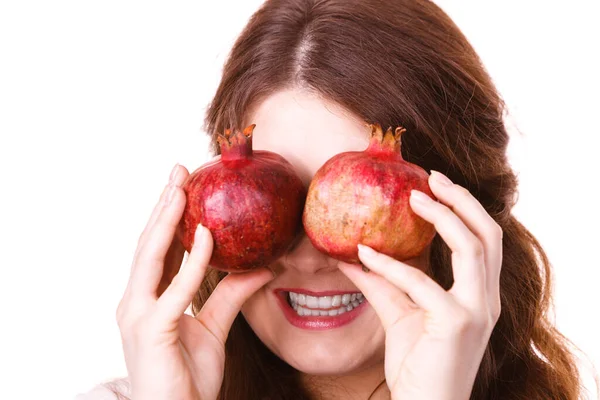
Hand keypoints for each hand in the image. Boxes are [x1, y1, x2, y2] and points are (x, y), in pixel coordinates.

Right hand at [116, 164, 274, 399]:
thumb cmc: (188, 377)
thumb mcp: (215, 328)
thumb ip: (233, 295)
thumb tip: (264, 267)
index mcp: (148, 299)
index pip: (159, 249)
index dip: (169, 215)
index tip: (183, 185)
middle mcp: (136, 301)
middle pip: (149, 243)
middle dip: (163, 204)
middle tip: (179, 170)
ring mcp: (138, 315)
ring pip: (151, 257)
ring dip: (167, 219)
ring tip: (181, 187)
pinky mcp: (152, 331)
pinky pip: (175, 290)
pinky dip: (192, 261)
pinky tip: (207, 235)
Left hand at [339, 170, 501, 399]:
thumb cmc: (419, 362)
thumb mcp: (399, 313)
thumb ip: (381, 282)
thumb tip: (350, 254)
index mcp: (480, 294)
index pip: (484, 240)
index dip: (464, 208)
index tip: (436, 184)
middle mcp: (486, 299)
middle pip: (489, 234)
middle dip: (463, 200)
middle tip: (431, 177)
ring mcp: (476, 311)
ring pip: (472, 247)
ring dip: (443, 216)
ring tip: (414, 197)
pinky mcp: (456, 324)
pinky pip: (421, 282)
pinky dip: (391, 263)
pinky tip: (363, 253)